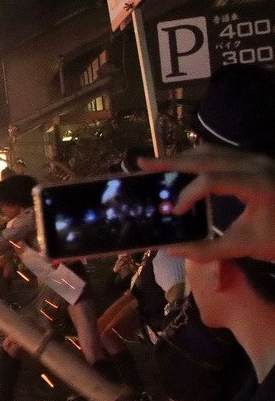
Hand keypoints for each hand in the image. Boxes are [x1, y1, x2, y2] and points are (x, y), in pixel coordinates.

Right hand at [141, 146, 274, 261]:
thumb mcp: (245, 246)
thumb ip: (206, 250)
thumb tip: (171, 250)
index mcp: (258, 184)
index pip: (211, 181)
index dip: (188, 195)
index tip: (175, 213)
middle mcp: (257, 164)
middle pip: (206, 156)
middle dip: (172, 161)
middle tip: (142, 164)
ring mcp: (257, 159)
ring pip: (212, 151)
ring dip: (183, 158)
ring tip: (156, 165)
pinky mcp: (255, 161)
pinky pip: (221, 154)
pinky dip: (197, 160)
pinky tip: (181, 168)